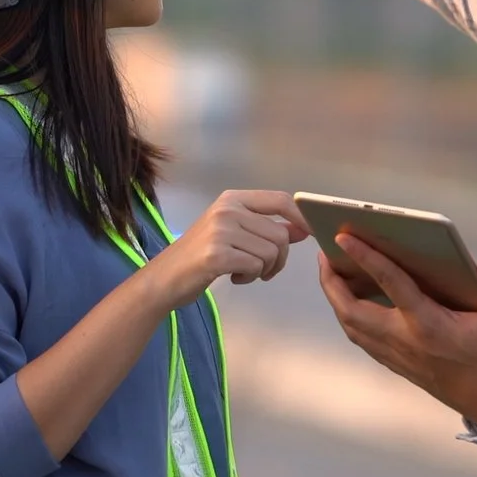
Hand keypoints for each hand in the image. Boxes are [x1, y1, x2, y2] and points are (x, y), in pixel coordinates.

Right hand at [147, 190, 308, 307]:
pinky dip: (251, 276)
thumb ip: (267, 228)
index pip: (280, 200)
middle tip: (261, 269)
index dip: (301, 217)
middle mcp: (227, 209)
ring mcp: (221, 230)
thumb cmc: (200, 256)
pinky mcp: (217, 254)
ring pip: (271, 251)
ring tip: (243, 271)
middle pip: (280, 233)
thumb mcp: (234, 234)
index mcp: (232, 199)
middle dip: (278, 258)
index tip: (311, 233)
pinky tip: (234, 277)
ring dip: (263, 269)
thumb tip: (303, 229)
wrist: (165, 278)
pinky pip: (256, 265)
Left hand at [319, 232, 476, 428]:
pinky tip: (351, 301)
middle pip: (352, 310)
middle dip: (331, 282)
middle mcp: (405, 341)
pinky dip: (349, 316)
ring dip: (336, 299)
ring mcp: (397, 355)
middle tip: (322, 254)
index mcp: (428, 326)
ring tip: (331, 272)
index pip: (390, 283)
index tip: (342, 237)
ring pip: (352, 326)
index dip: (365, 257)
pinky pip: (361, 338)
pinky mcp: (398, 365)